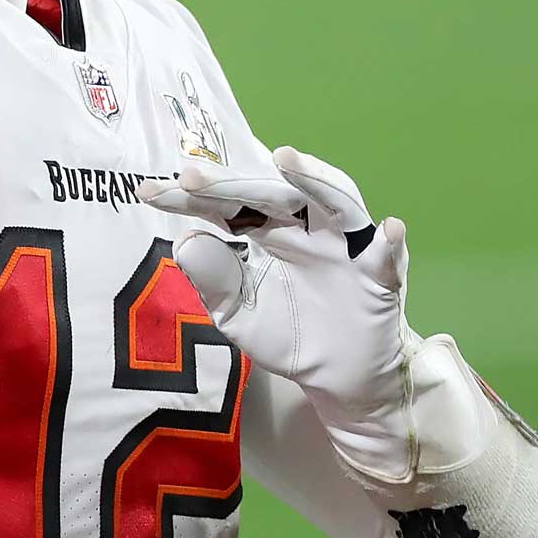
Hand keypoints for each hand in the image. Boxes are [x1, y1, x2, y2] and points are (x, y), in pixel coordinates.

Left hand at [144, 147, 465, 484]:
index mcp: (266, 231)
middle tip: (194, 176)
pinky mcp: (378, 274)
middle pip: (271, 193)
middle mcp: (305, 227)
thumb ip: (213, 282)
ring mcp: (344, 246)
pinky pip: (386, 254)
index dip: (189, 196)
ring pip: (333, 202)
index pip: (226, 204)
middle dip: (234, 181)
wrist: (335, 377)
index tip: (148, 192)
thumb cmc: (287, 333)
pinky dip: (389, 241)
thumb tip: (186, 241)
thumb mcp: (238, 314)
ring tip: (287, 160)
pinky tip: (387, 229)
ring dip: (314, 179)